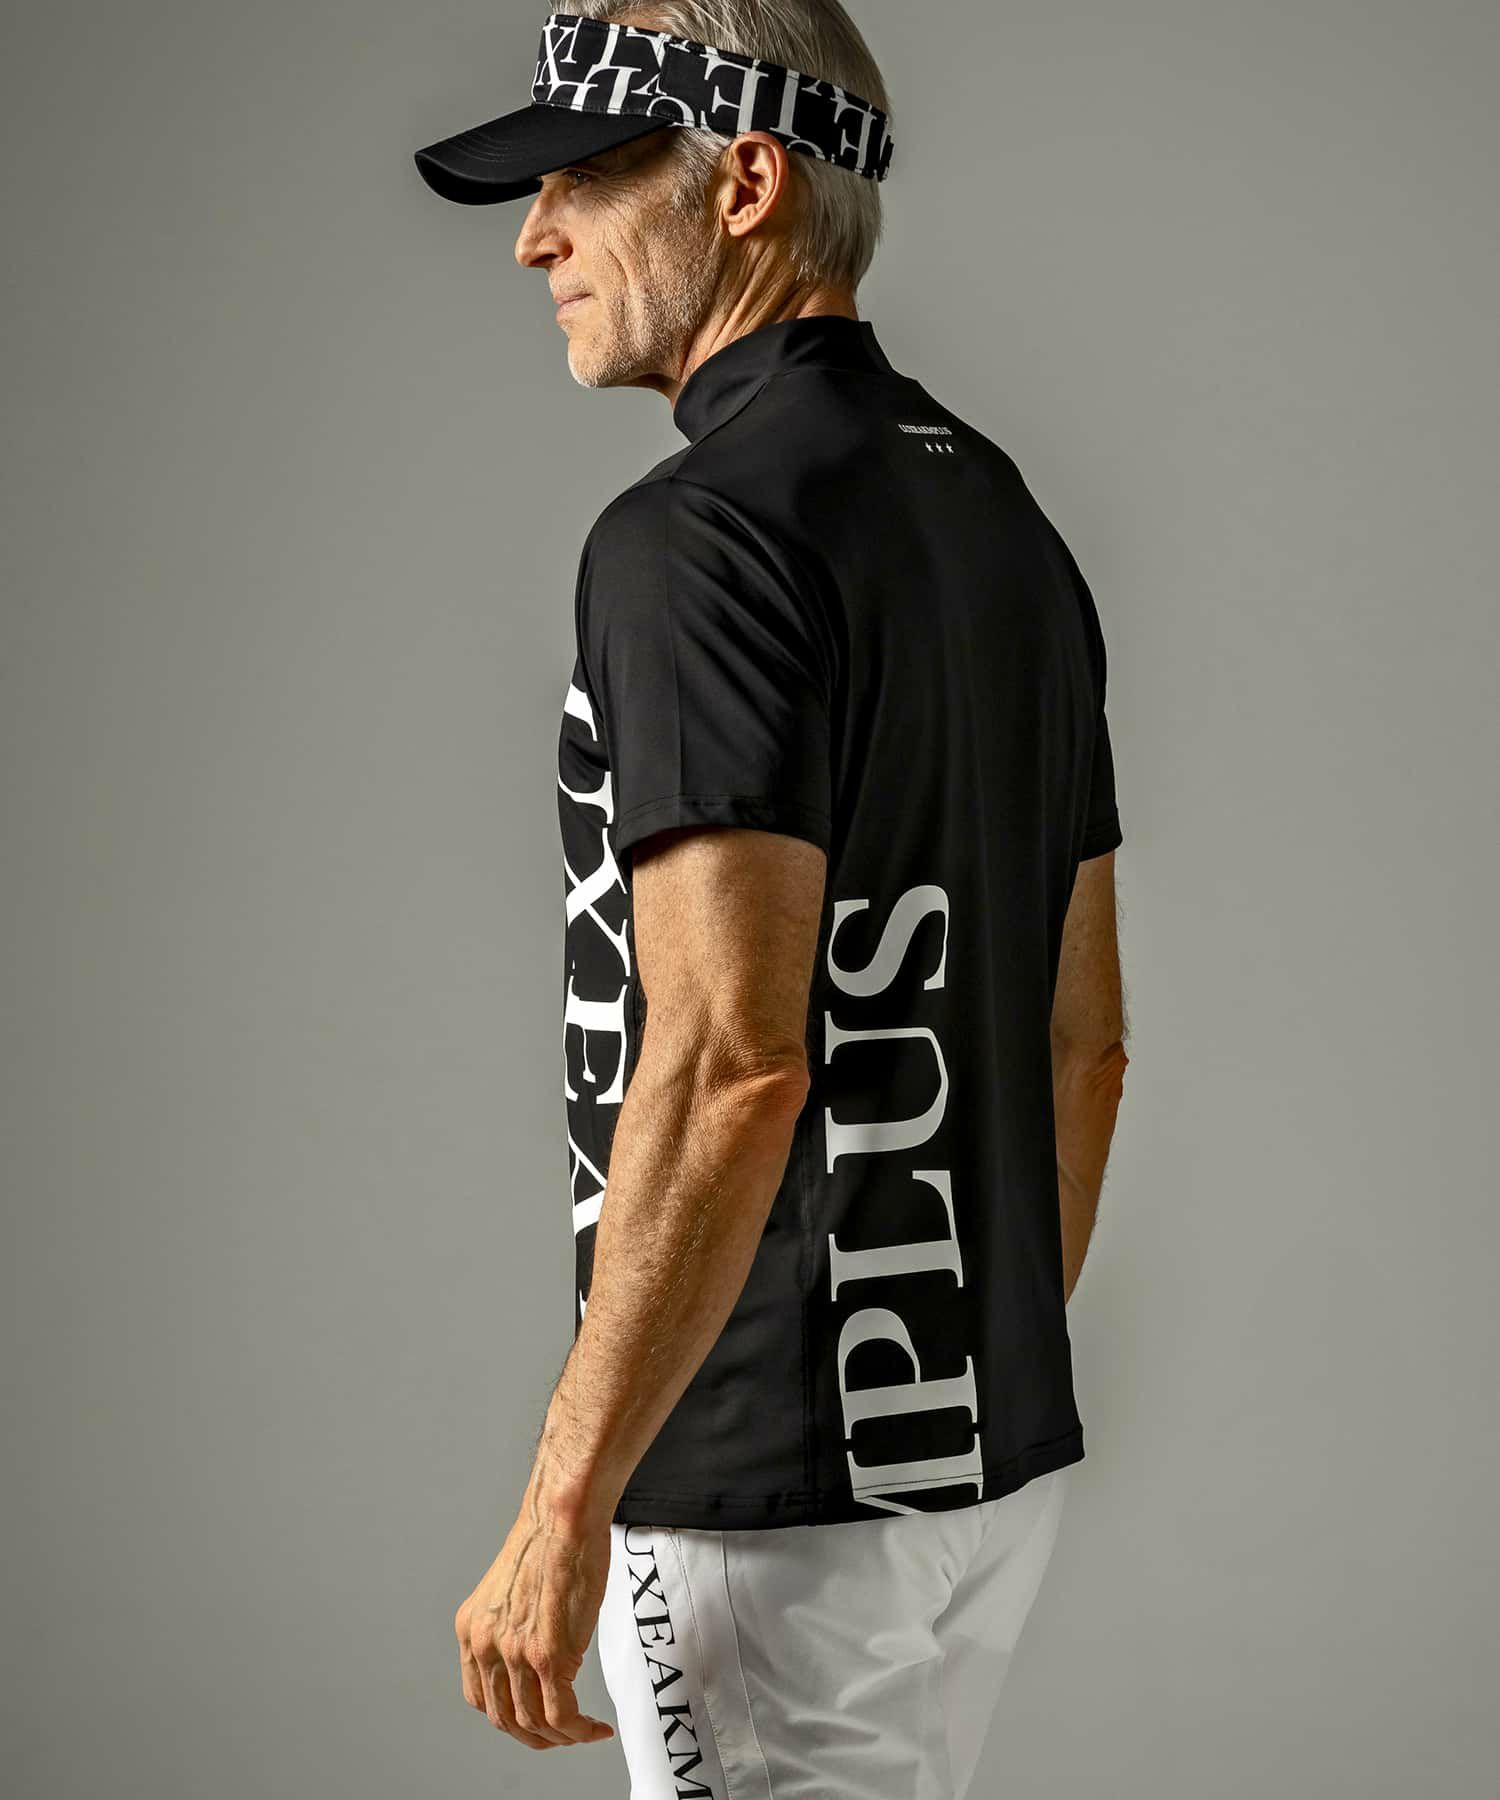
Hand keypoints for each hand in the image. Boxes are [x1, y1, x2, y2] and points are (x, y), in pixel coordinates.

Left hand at [454, 1490, 616, 1750]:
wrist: (564, 1514)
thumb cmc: (551, 1539)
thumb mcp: (513, 1590)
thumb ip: (515, 1628)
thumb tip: (540, 1659)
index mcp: (473, 1629)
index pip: (482, 1698)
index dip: (510, 1718)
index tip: (535, 1720)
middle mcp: (486, 1645)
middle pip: (505, 1719)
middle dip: (537, 1737)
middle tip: (563, 1735)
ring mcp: (515, 1653)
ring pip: (534, 1723)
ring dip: (563, 1738)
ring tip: (585, 1731)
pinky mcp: (549, 1654)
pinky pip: (561, 1714)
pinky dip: (579, 1731)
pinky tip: (594, 1727)